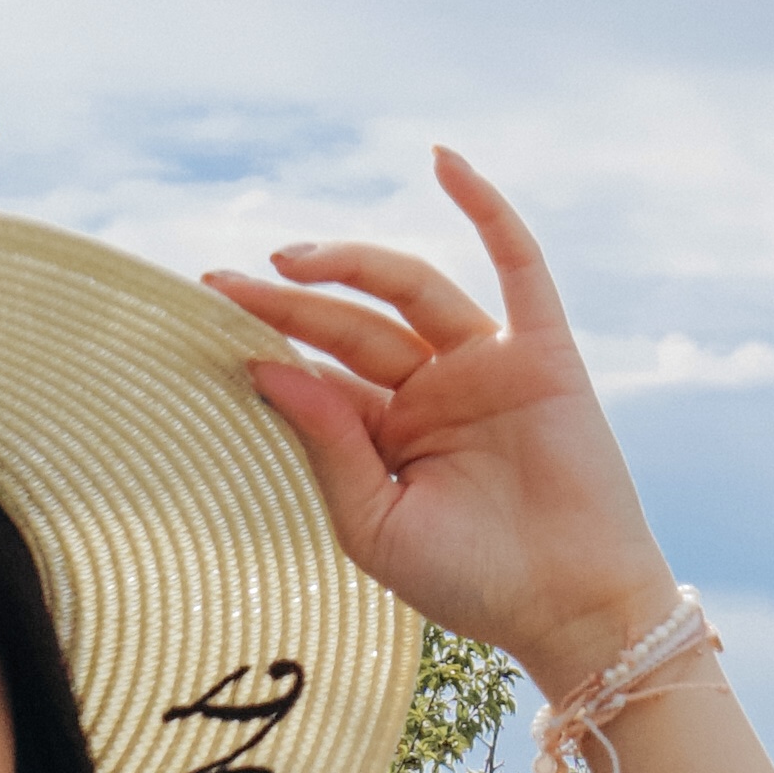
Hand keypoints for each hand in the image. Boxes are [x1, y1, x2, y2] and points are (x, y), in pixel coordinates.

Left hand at [205, 150, 676, 693]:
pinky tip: (443, 163)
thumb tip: (266, 368)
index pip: (319, 370)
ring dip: (352, 262)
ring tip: (286, 259)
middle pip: (351, 325)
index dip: (265, 342)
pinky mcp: (542, 352)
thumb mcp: (373, 524)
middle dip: (286, 302)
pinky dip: (485, 210)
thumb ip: (326, 445)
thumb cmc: (472, 584)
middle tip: (219, 282)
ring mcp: (486, 365)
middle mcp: (434, 389)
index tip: (203, 318)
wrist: (570, 609)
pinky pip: (516, 265)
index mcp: (389, 433)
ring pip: (411, 290)